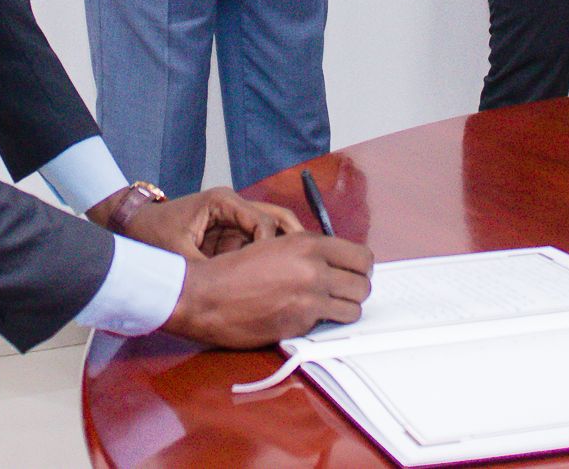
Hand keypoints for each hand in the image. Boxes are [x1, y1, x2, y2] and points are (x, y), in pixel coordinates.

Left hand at [96, 186, 301, 260]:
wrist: (133, 224)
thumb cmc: (152, 235)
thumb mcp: (178, 258)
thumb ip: (206, 274)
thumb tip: (229, 297)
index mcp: (223, 203)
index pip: (263, 222)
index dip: (271, 249)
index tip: (271, 274)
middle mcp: (234, 205)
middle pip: (278, 218)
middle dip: (291, 245)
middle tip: (300, 273)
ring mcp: (235, 217)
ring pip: (273, 228)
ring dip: (281, 251)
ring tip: (292, 277)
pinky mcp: (231, 231)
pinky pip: (257, 241)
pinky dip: (267, 257)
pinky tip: (274, 279)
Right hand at [162, 233, 373, 347]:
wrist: (205, 294)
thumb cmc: (232, 270)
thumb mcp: (273, 244)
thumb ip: (306, 251)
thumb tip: (333, 261)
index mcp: (308, 243)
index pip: (362, 256)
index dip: (360, 267)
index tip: (352, 272)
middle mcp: (314, 268)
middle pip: (364, 283)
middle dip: (355, 290)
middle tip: (342, 292)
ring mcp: (309, 298)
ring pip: (355, 308)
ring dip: (345, 309)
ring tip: (328, 307)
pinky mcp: (300, 323)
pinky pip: (330, 324)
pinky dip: (324, 323)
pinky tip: (306, 316)